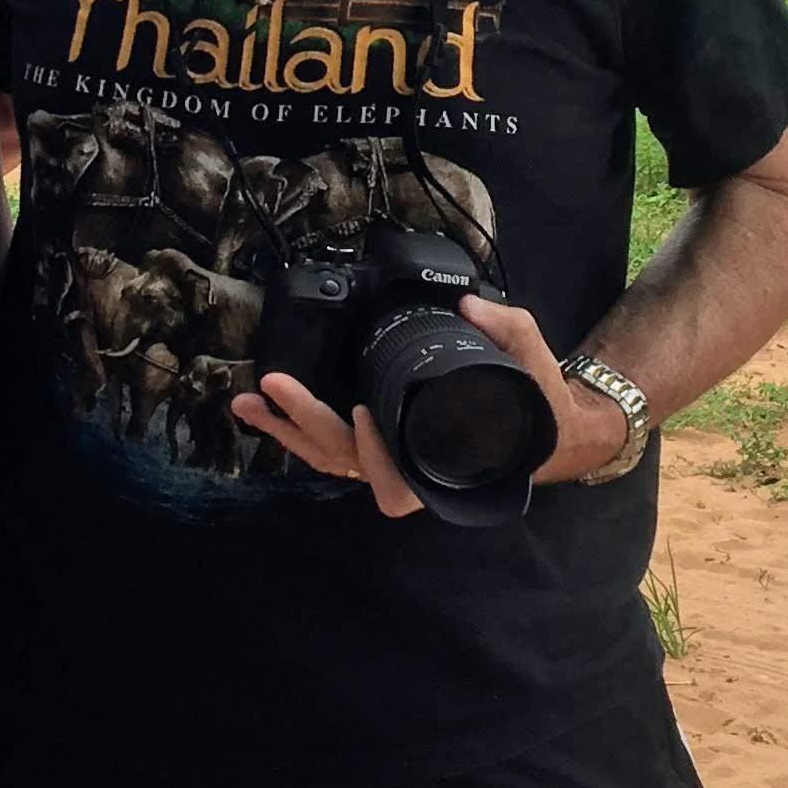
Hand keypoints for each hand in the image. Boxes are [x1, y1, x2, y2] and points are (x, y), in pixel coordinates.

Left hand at [233, 295, 614, 516]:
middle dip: (306, 422)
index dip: (376, 455)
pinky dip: (294, 430)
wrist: (539, 431)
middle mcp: (409, 467)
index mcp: (445, 459)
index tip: (363, 411)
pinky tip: (264, 408)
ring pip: (328, 460)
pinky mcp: (374, 446)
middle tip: (274, 384)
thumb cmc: (534, 402)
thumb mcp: (532, 362)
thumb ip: (508, 332)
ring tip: (247, 400)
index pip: (398, 481)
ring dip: (285, 430)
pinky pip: (328, 449)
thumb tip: (468, 305)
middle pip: (346, 462)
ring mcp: (387, 460)